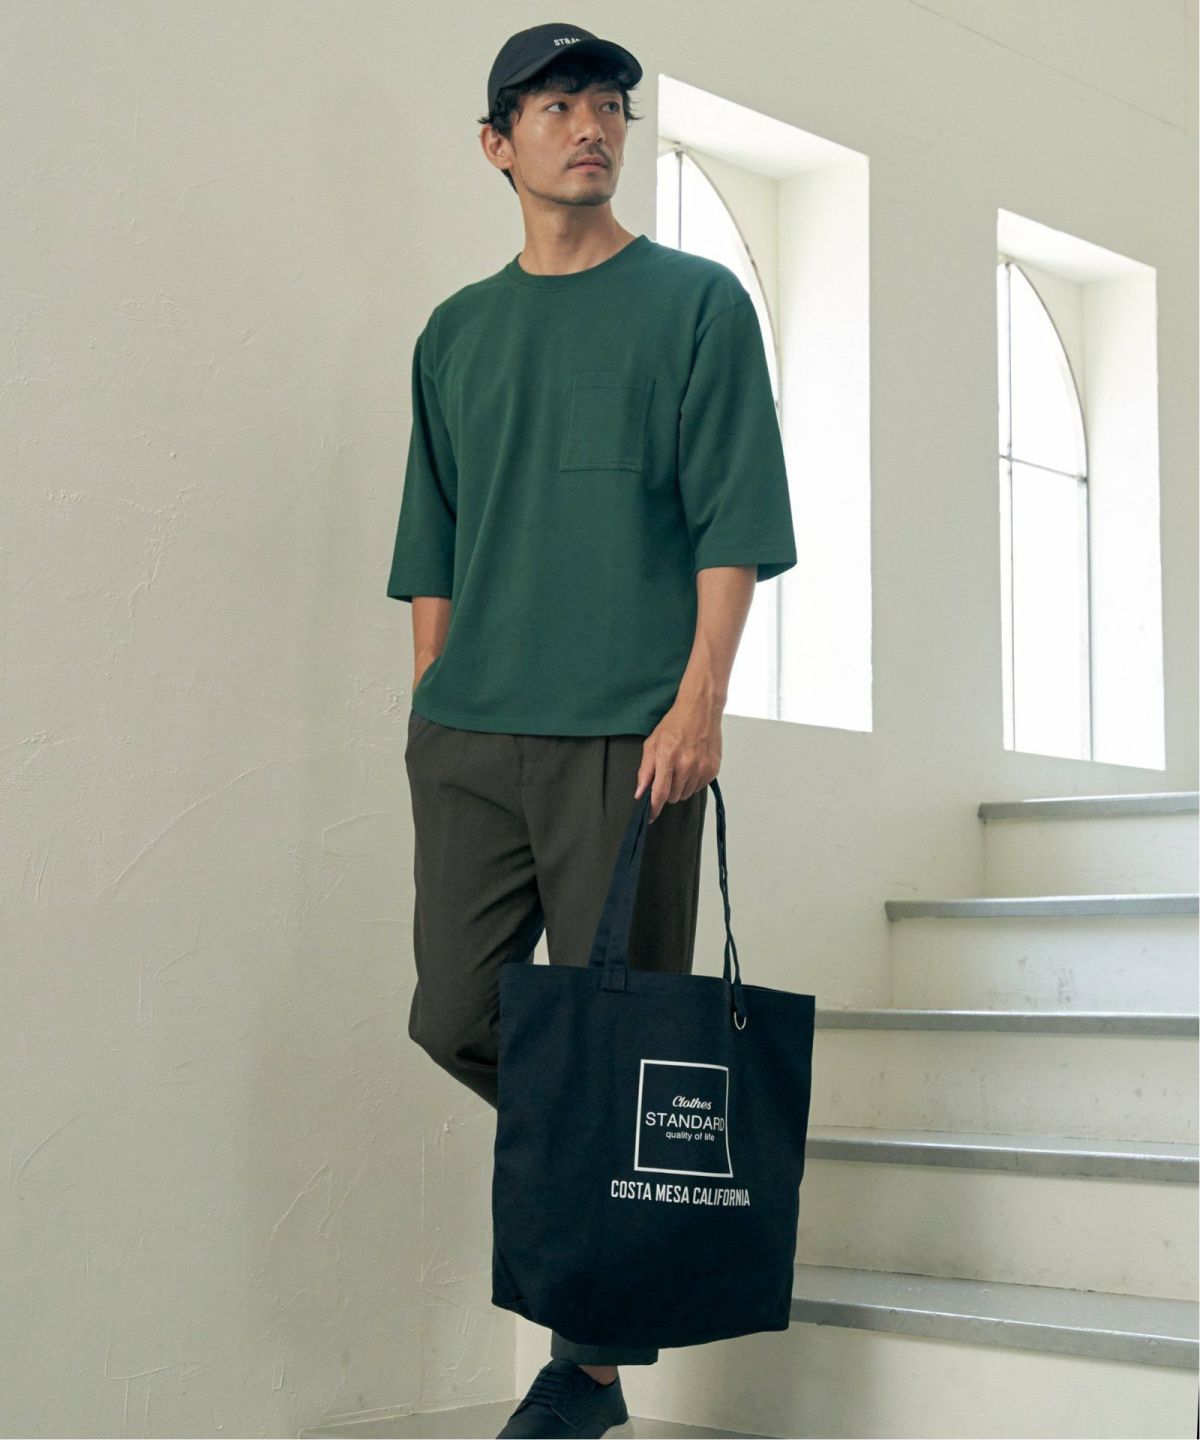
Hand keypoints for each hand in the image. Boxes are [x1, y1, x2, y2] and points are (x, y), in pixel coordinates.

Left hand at [633, 691, 721, 822]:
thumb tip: (640, 793)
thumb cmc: (675, 723)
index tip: (649, 817)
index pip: (659, 793)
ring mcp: (702, 768)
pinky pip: (699, 787)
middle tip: (668, 774)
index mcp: (668, 758)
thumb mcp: (652, 743)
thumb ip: (645, 770)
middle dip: (667, 791)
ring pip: (686, 794)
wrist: (701, 710)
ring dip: (681, 787)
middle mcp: (686, 765)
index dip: (653, 809)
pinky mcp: (713, 769)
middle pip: (673, 797)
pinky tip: (692, 765)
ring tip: (681, 767)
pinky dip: (693, 781)